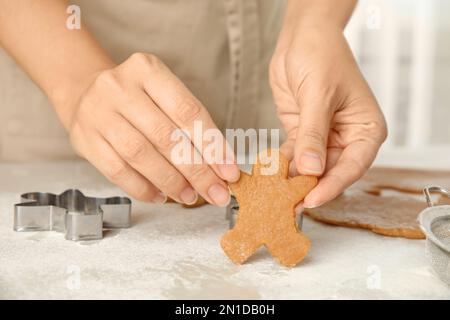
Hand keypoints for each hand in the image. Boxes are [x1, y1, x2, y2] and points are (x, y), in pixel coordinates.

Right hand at [59, 53, 238, 205]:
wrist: (84, 93)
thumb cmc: (137, 99)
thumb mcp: (163, 95)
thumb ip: (189, 126)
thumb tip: (221, 167)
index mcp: (148, 70)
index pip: (188, 111)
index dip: (213, 146)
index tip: (229, 172)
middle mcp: (120, 87)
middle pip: (167, 137)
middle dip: (197, 171)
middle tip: (216, 193)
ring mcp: (98, 113)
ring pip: (141, 155)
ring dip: (171, 182)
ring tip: (190, 196)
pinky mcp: (85, 138)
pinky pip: (117, 170)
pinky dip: (142, 188)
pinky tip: (160, 196)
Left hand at [270, 25, 386, 207]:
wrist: (302, 38)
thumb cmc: (322, 56)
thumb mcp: (319, 95)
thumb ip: (314, 134)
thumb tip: (311, 169)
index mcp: (365, 129)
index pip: (352, 166)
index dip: (332, 186)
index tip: (312, 200)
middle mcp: (347, 137)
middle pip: (330, 172)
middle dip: (309, 188)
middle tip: (288, 206)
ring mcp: (323, 138)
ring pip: (310, 168)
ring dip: (292, 181)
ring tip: (274, 197)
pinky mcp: (302, 134)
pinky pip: (293, 156)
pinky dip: (281, 167)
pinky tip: (268, 177)